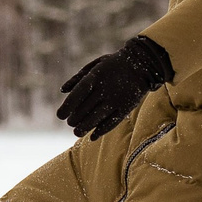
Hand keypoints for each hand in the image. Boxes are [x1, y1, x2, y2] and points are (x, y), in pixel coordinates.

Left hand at [55, 35, 173, 139]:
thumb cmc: (112, 65)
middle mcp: (105, 89)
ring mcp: (116, 99)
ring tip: (77, 132)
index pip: (77, 95)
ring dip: (85, 128)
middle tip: (70, 123)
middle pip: (85, 109)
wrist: (141, 64)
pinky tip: (93, 136)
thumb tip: (62, 91)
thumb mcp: (94, 66)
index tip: (59, 116)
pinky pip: (112, 122)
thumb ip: (77, 78)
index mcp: (95, 77)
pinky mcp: (126, 107)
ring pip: (97, 118)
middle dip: (74, 119)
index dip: (67, 107)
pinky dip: (102, 130)